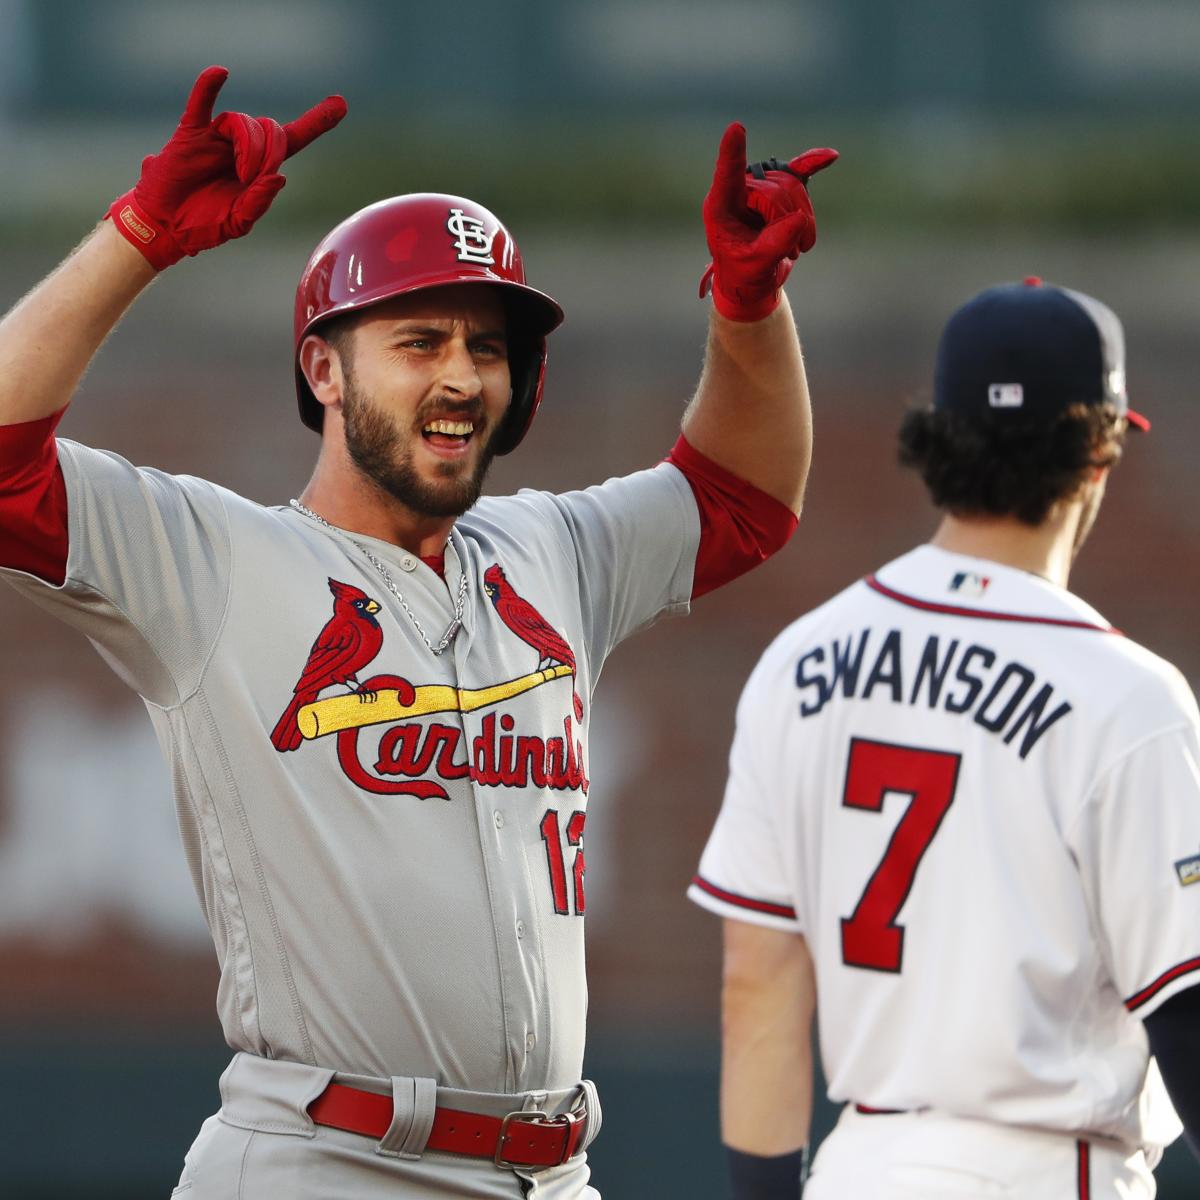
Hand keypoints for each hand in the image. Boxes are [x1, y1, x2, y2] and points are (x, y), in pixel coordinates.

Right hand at [107, 66, 346, 269]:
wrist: (166, 226)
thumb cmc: (203, 225)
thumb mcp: (239, 222)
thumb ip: (259, 202)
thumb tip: (279, 177)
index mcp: (259, 169)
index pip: (292, 140)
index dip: (315, 123)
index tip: (341, 104)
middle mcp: (241, 148)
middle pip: (270, 132)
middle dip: (268, 154)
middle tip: (251, 179)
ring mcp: (217, 138)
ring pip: (244, 124)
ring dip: (249, 148)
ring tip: (240, 174)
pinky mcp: (191, 134)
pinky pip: (202, 104)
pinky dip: (208, 86)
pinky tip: (220, 74)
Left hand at [700, 123, 836, 321]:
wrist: (752, 280)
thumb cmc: (743, 274)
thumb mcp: (755, 266)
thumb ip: (774, 245)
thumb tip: (800, 218)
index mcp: (721, 206)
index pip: (727, 175)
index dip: (733, 153)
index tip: (736, 129)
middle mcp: (739, 190)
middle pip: (774, 189)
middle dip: (790, 222)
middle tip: (794, 251)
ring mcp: (760, 187)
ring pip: (793, 187)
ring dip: (804, 220)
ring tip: (799, 247)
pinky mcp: (779, 190)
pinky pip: (799, 171)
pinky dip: (813, 164)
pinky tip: (830, 156)